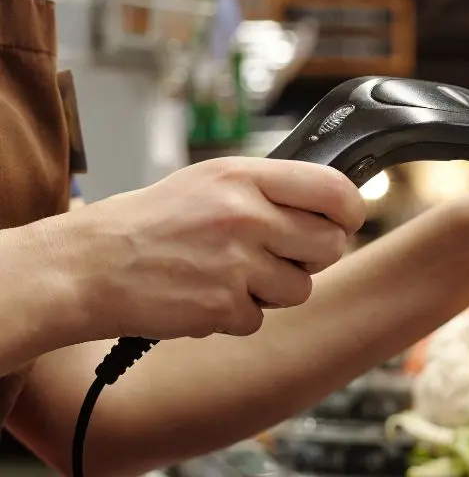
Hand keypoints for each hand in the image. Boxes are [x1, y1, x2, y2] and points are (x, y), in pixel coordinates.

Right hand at [39, 157, 365, 340]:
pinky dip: (238, 315)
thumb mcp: (212, 180)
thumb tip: (328, 202)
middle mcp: (245, 216)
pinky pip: (260, 319)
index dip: (351, 210)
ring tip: (231, 274)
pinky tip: (207, 294)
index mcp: (245, 177)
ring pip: (300, 287)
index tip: (347, 220)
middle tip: (282, 254)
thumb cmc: (151, 222)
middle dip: (313, 255)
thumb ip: (269, 188)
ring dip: (274, 290)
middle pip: (330, 245)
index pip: (333, 190)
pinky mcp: (221, 306)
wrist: (89, 265)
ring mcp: (235, 263)